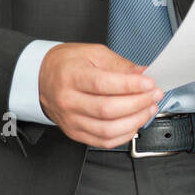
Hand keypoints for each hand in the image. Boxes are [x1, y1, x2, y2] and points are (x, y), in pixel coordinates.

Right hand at [39, 42, 162, 146]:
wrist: (40, 79)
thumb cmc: (65, 64)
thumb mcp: (92, 53)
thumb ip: (119, 64)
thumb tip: (142, 74)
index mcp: (71, 76)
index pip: (103, 84)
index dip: (130, 85)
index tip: (149, 83)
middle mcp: (68, 100)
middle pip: (108, 110)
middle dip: (138, 103)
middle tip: (154, 95)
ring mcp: (71, 120)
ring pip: (107, 130)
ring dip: (134, 121)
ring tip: (148, 109)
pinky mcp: (75, 132)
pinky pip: (103, 141)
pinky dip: (123, 135)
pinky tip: (134, 124)